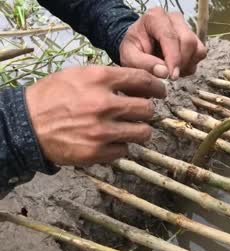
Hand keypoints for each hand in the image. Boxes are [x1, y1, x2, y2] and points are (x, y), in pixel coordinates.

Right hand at [26, 66, 165, 165]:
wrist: (25, 125)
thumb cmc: (52, 97)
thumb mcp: (78, 75)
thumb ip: (109, 77)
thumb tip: (138, 83)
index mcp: (99, 79)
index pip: (143, 80)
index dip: (157, 86)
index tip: (160, 91)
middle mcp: (103, 104)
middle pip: (148, 109)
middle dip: (148, 110)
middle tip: (142, 112)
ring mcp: (101, 131)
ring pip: (143, 133)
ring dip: (140, 130)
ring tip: (130, 128)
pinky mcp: (96, 152)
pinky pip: (125, 150)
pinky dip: (121, 146)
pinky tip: (110, 140)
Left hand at [119, 8, 206, 78]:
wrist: (140, 45)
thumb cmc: (134, 49)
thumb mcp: (130, 57)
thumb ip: (144, 64)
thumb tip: (165, 73)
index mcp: (155, 17)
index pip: (170, 37)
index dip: (173, 58)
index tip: (172, 76)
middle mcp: (174, 19)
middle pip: (187, 41)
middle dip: (181, 63)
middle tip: (170, 76)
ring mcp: (186, 27)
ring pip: (197, 48)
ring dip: (187, 65)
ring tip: (172, 71)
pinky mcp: (194, 38)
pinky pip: (200, 53)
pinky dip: (191, 64)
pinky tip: (178, 67)